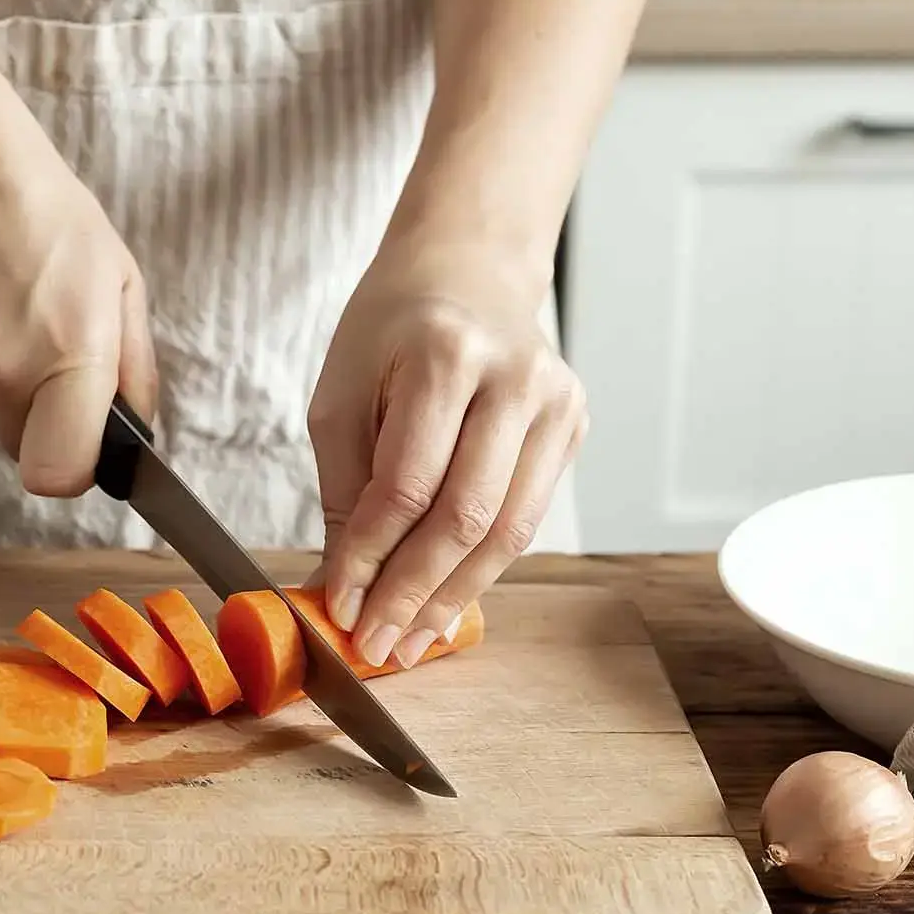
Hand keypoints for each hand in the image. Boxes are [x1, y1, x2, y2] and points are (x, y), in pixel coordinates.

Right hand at [0, 108, 157, 496]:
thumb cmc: (48, 213)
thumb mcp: (119, 280)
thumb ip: (134, 368)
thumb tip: (135, 432)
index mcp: (71, 354)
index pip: (61, 473)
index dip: (75, 469)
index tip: (84, 446)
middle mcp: (7, 370)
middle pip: (27, 450)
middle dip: (45, 419)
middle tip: (49, 351)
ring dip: (4, 384)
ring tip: (9, 310)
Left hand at [307, 242, 587, 668]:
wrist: (467, 267)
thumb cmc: (392, 328)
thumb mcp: (342, 392)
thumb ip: (345, 489)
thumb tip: (346, 585)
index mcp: (447, 355)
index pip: (406, 485)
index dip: (370, 557)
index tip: (340, 608)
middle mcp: (516, 377)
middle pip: (465, 516)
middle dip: (413, 593)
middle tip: (376, 646)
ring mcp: (557, 402)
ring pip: (508, 532)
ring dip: (453, 597)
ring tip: (410, 643)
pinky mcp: (573, 426)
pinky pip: (525, 518)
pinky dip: (482, 568)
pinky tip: (446, 602)